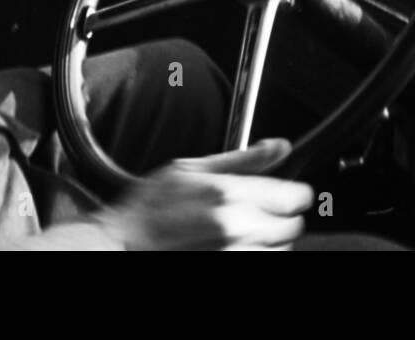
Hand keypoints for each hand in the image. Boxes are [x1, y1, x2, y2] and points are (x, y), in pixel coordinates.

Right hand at [92, 139, 312, 249]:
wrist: (121, 249)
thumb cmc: (147, 211)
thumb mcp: (189, 168)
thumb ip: (242, 158)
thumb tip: (279, 146)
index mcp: (227, 195)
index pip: (293, 196)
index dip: (292, 192)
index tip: (288, 193)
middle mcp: (236, 228)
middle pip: (291, 226)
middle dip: (277, 217)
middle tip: (253, 213)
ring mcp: (235, 255)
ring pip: (279, 250)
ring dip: (266, 241)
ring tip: (236, 234)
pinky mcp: (233, 268)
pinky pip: (262, 263)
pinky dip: (253, 254)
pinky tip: (230, 247)